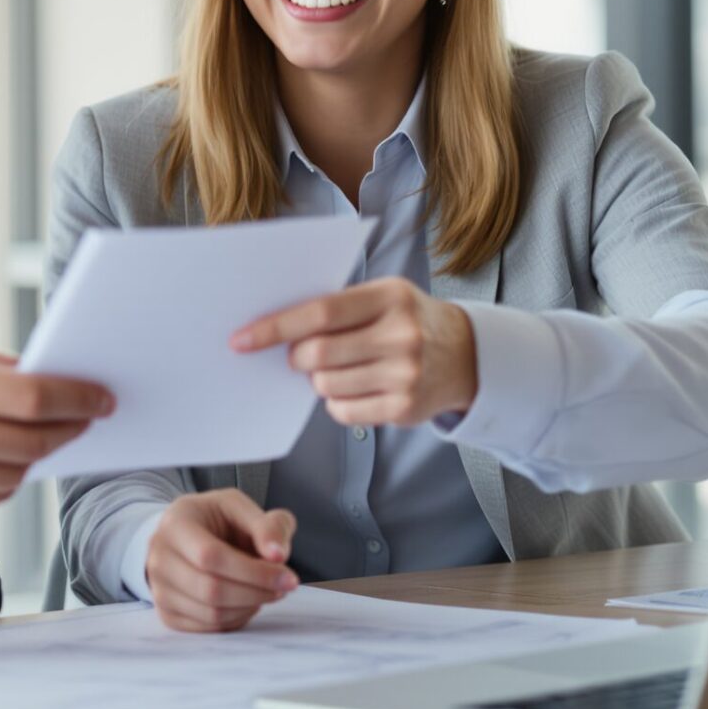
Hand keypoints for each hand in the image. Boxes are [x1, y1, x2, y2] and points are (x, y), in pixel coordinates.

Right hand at [0, 339, 114, 528]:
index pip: (34, 398)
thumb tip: (53, 380)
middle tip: (88, 417)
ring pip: (17, 474)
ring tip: (41, 434)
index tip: (103, 399)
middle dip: (69, 428)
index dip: (78, 400)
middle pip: (34, 441)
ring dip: (37, 455)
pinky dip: (4, 477)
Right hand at [144, 490, 298, 632]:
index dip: (253, 572)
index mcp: (176, 523)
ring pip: (211, 613)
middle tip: (283, 587)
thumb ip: (267, 525)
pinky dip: (237, 619)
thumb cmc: (216, 521)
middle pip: (211, 589)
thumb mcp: (242, 508)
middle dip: (256, 592)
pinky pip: (208, 628)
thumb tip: (277, 555)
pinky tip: (247, 601)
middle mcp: (159, 557)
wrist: (187, 537)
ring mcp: (159, 589)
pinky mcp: (167, 614)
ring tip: (266, 591)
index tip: (288, 577)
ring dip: (250, 606)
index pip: (211, 556)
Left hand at [230, 277, 477, 427]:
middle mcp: (402, 335)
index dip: (275, 327)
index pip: (319, 313)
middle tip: (298, 355)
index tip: (241, 339)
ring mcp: (406, 374)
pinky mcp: (405, 409)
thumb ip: (337, 307)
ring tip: (338, 368)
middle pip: (318, 354)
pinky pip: (343, 411)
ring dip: (317, 380)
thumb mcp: (382, 297)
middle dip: (295, 358)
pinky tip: (355, 386)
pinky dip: (336, 401)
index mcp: (390, 297)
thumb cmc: (407, 320)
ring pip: (326, 385)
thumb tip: (276, 330)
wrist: (465, 354)